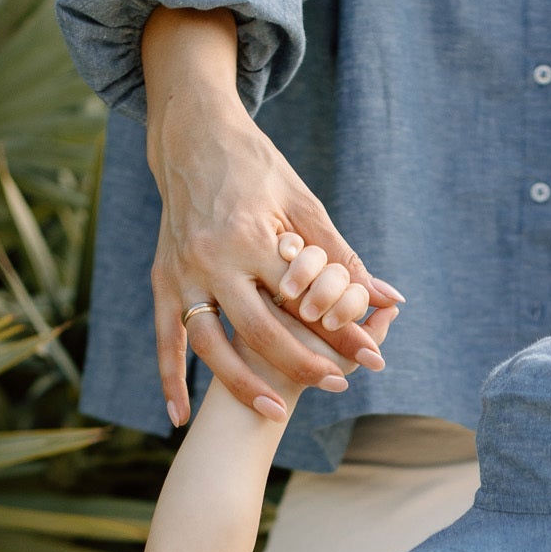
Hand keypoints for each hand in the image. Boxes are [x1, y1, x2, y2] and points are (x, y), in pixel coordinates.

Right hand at [142, 8, 402, 427]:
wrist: (191, 134)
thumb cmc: (256, 169)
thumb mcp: (303, 204)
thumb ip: (342, 257)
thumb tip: (389, 299)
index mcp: (249, 236)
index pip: (303, 300)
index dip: (342, 333)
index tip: (373, 359)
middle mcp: (211, 258)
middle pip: (260, 331)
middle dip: (302, 365)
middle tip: (337, 386)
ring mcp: (181, 271)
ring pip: (210, 345)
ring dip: (241, 386)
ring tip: (274, 412)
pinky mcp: (161, 279)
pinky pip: (165, 340)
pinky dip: (170, 379)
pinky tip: (181, 416)